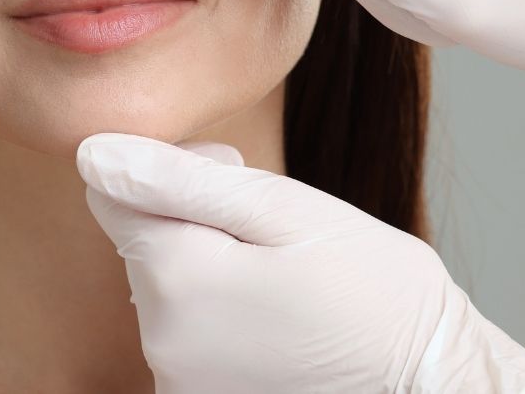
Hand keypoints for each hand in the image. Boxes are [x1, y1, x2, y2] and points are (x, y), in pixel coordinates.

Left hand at [76, 132, 524, 393]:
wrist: (431, 382)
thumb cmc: (375, 291)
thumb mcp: (285, 210)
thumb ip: (180, 179)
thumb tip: (93, 153)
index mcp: (175, 279)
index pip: (111, 192)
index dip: (170, 168)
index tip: (232, 174)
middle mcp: (160, 341)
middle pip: (141, 242)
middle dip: (194, 218)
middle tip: (276, 227)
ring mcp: (179, 381)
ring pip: (168, 287)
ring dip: (212, 267)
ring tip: (287, 277)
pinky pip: (190, 334)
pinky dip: (225, 314)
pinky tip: (280, 315)